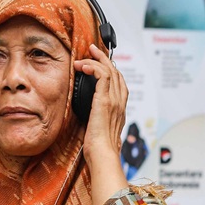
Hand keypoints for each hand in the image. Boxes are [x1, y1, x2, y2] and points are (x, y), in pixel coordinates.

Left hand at [74, 44, 128, 204]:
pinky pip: (103, 76)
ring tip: (86, 54)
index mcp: (119, 108)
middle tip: (92, 50)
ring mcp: (114, 100)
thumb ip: (95, 117)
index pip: (118, 82)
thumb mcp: (97, 128)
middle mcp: (120, 102)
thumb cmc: (99, 147)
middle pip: (116, 72)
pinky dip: (94, 67)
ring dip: (97, 59)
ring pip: (111, 70)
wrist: (102, 155)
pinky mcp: (105, 101)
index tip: (97, 61)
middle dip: (104, 58)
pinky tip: (84, 66)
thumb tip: (86, 113)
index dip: (109, 68)